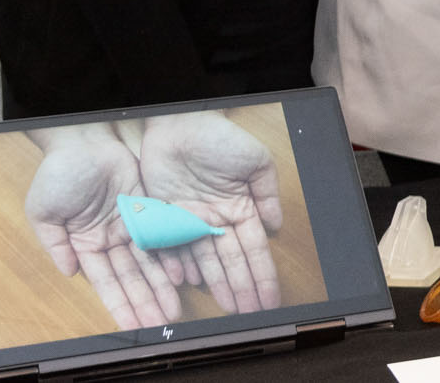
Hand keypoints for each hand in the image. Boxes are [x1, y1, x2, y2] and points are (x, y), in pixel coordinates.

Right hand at [23, 124, 180, 328]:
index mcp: (85, 245)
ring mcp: (131, 224)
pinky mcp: (148, 207)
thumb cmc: (58, 174)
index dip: (118, 304)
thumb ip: (56, 244)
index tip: (131, 326)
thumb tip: (69, 273)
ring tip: (173, 309)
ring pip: (149, 261)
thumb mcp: (44, 213)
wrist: (84, 141)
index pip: (106, 282)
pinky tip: (181, 274)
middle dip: (145, 301)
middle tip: (160, 323)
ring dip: (160, 285)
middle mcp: (111, 239)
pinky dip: (171, 254)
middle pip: (132, 276)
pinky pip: (162, 234)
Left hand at [137, 111, 282, 314]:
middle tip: (250, 314)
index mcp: (241, 208)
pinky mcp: (165, 220)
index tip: (271, 298)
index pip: (254, 249)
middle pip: (231, 262)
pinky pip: (173, 250)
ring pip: (205, 261)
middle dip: (243, 288)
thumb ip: (268, 193)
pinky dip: (181, 268)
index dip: (263, 274)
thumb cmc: (219, 137)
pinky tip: (190, 285)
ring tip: (227, 308)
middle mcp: (216, 221)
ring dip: (216, 286)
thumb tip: (275, 226)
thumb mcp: (256, 160)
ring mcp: (190, 223)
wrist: (178, 125)